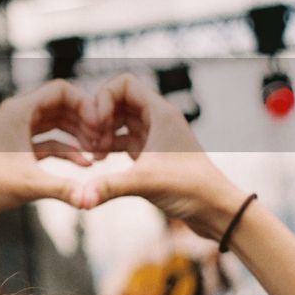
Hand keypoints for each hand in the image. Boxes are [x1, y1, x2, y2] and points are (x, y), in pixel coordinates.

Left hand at [0, 80, 98, 224]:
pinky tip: (83, 166)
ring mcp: (14, 132)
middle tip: (105, 142)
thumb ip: (64, 189)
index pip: (62, 91)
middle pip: (61, 107)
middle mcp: (17, 115)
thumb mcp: (29, 185)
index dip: (86, 105)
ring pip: (54, 126)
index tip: (102, 126)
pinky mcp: (12, 150)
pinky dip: (64, 151)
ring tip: (99, 155)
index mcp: (20, 110)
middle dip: (85, 123)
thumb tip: (91, 199)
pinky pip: (45, 143)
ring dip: (76, 137)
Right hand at [80, 74, 245, 238]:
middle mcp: (158, 119)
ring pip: (120, 120)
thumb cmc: (191, 189)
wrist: (215, 210)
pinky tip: (100, 163)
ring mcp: (155, 136)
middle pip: (118, 100)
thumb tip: (79, 198)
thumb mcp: (144, 183)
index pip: (124, 84)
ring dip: (103, 132)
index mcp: (160, 113)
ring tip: (94, 154)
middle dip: (99, 117)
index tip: (96, 123)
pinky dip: (109, 146)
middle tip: (91, 140)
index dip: (104, 98)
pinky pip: (124, 139)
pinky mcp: (152, 153)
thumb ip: (109, 186)